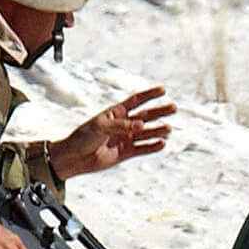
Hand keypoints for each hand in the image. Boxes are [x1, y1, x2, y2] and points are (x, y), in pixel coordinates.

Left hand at [50, 86, 176, 178]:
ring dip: (158, 130)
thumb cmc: (83, 138)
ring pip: (146, 133)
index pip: (136, 101)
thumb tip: (142, 125)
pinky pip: (143, 149)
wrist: (74, 158)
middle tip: (174, 108)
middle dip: (159, 112)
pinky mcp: (126, 153)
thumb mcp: (100, 127)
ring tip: (169, 129)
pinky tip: (162, 144)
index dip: (149, 95)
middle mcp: (123, 125)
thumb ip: (121, 126)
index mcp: (115, 113)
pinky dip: (152, 147)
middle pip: (145, 116)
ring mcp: (125, 139)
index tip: (163, 90)